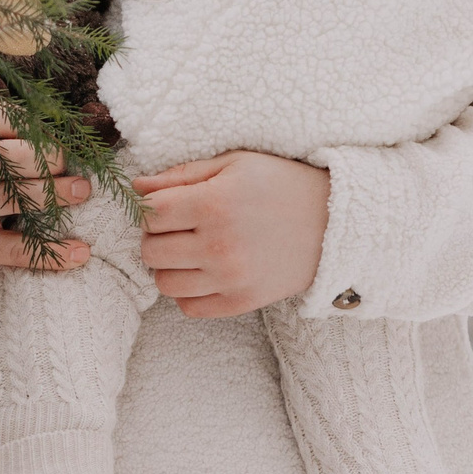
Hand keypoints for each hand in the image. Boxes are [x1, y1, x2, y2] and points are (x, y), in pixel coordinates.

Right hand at [0, 114, 93, 289]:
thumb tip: (52, 129)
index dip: (27, 122)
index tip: (47, 132)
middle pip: (9, 155)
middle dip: (47, 156)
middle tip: (64, 163)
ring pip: (18, 196)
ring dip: (58, 193)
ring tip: (82, 190)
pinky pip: (19, 248)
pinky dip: (53, 253)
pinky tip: (79, 252)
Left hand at [135, 151, 329, 317]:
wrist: (336, 223)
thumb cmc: (281, 185)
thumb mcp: (234, 164)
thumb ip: (182, 175)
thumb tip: (136, 185)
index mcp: (214, 204)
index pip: (150, 215)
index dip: (150, 208)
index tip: (166, 206)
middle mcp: (219, 245)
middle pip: (150, 251)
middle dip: (156, 237)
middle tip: (178, 228)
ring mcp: (230, 278)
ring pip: (164, 284)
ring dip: (169, 267)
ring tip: (189, 251)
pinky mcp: (242, 302)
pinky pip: (188, 308)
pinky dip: (188, 292)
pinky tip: (204, 272)